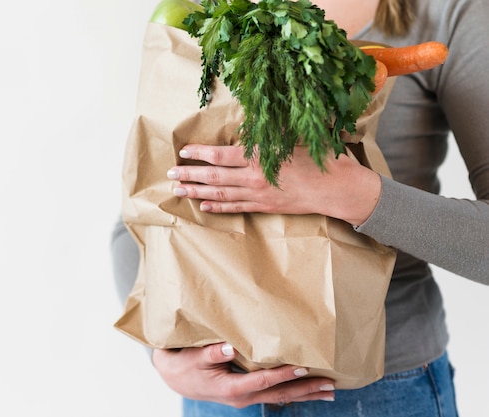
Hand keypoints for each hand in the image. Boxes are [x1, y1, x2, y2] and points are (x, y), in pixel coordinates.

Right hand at [152, 343, 334, 407]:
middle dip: (305, 390)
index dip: (284, 375)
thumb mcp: (193, 357)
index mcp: (231, 388)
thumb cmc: (183, 364)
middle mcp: (242, 397)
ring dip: (304, 394)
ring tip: (328, 392)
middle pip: (279, 395)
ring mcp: (244, 398)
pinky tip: (304, 389)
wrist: (174, 378)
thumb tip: (230, 346)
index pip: (263, 381)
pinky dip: (291, 392)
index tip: (304, 368)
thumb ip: (212, 352)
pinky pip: (273, 394)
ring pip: (279, 398)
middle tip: (331, 386)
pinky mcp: (245, 394)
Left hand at [167, 144, 380, 225]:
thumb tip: (254, 115)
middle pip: (213, 177)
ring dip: (197, 193)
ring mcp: (258, 195)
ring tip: (178, 191)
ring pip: (220, 195)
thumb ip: (272, 128)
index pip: (220, 156)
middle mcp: (254, 177)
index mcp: (260, 156)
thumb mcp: (296, 135)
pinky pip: (235, 208)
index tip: (183, 152)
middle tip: (169, 175)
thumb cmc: (320, 157)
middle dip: (189, 176)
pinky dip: (218, 207)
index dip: (199, 154)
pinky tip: (204, 207)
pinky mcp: (265, 207)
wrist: (339, 189)